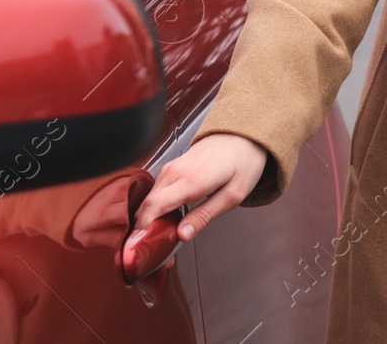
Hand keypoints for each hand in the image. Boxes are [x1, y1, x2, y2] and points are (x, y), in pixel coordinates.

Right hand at [133, 133, 267, 242]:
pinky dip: (157, 209)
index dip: (143, 230)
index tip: (144, 248)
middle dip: (149, 232)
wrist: (243, 134)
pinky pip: (155, 193)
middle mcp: (174, 172)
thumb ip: (205, 216)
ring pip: (148, 201)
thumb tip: (181, 236)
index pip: (153, 206)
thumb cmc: (243, 162)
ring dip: (153, 221)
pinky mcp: (169, 169)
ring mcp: (169, 168)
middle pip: (147, 207)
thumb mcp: (233, 195)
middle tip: (162, 253)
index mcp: (191, 179)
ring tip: (168, 238)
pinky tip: (170, 219)